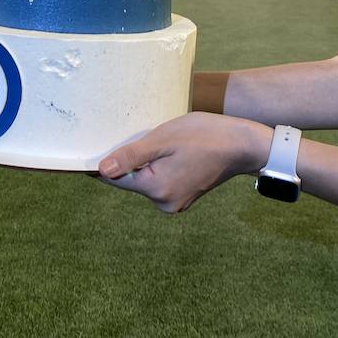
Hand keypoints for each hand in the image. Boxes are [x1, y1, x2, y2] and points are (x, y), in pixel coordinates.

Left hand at [96, 112, 270, 212]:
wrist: (244, 145)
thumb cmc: (205, 136)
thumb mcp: (164, 139)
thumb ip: (131, 156)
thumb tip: (102, 170)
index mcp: (156, 190)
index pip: (116, 179)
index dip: (103, 163)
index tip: (93, 147)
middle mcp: (164, 203)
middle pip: (130, 179)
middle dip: (129, 158)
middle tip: (138, 135)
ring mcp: (175, 202)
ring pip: (145, 179)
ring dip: (145, 161)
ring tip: (159, 140)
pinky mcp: (183, 196)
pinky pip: (159, 180)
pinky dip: (158, 166)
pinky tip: (170, 150)